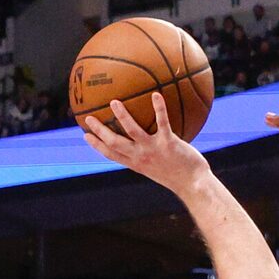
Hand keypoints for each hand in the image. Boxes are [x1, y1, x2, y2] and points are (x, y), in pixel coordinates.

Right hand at [78, 87, 206, 190]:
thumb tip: (146, 142)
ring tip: (114, 102)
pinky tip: (156, 94)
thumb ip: (149, 155)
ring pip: (133, 131)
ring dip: (122, 116)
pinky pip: (162, 122)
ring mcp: (154, 150)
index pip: (111, 155)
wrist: (193, 184)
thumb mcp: (158, 168)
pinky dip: (159, 108)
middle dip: (100, 131)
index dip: (97, 145)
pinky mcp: (169, 143)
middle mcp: (141, 157)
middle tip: (88, 117)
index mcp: (137, 164)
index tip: (85, 135)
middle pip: (114, 143)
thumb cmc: (178, 175)